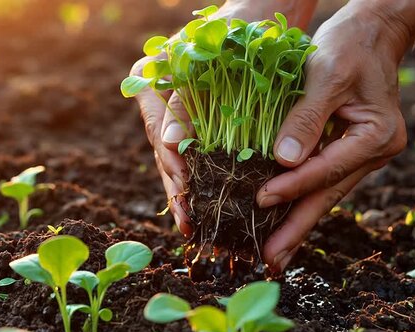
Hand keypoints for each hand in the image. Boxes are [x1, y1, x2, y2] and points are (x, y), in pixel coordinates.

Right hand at [130, 1, 316, 236]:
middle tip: (189, 224)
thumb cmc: (240, 26)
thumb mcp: (213, 61)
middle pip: (165, 152)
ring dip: (187, 192)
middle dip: (178, 189)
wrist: (264, 10)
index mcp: (150, 79)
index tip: (186, 191)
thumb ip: (189, 102)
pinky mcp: (197, 121)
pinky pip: (195, 154)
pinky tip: (209, 206)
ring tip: (195, 226)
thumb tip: (171, 146)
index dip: (172, 166)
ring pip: (177, 159)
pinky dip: (203, 179)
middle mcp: (158, 98)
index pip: (158, 131)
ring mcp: (176, 111)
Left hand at [257, 2, 408, 271]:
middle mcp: (371, 152)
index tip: (260, 200)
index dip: (292, 185)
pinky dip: (298, 201)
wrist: (371, 34)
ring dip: (296, 224)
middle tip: (270, 259)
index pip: (326, 168)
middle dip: (296, 228)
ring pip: (322, 194)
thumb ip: (305, 118)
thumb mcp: (325, 74)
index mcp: (375, 135)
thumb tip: (282, 161)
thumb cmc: (349, 47)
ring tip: (273, 254)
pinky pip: (319, 182)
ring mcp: (360, 156)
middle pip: (327, 195)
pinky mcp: (344, 152)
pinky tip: (281, 223)